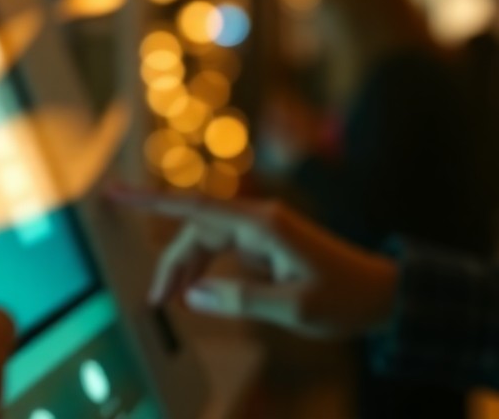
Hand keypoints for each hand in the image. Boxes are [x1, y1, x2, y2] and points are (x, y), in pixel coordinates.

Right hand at [110, 188, 398, 339]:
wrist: (385, 294)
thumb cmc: (345, 298)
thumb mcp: (293, 308)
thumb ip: (240, 300)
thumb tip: (193, 297)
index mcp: (263, 224)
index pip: (195, 207)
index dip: (150, 200)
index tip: (114, 191)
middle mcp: (258, 218)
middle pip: (196, 229)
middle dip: (171, 261)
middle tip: (156, 302)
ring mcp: (262, 229)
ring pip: (206, 239)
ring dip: (185, 266)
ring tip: (170, 301)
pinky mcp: (267, 242)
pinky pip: (222, 248)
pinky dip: (204, 267)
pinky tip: (196, 290)